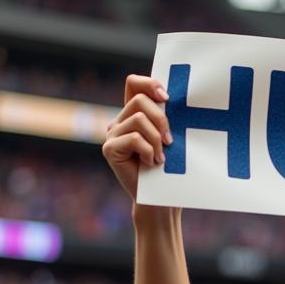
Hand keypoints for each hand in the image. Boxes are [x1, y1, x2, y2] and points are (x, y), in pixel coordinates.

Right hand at [102, 75, 171, 200]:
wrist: (160, 200)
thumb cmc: (170, 170)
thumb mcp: (172, 140)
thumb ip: (168, 119)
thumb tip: (175, 99)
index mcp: (134, 114)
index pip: (133, 83)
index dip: (149, 83)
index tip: (167, 98)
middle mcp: (120, 121)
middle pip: (140, 100)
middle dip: (161, 120)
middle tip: (170, 142)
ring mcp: (112, 134)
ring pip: (139, 119)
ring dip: (157, 140)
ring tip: (161, 158)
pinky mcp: (109, 149)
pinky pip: (134, 138)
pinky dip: (149, 151)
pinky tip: (151, 164)